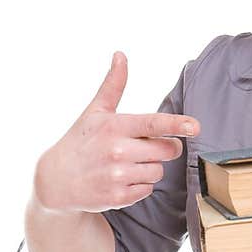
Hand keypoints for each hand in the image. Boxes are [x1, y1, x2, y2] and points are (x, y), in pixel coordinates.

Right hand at [32, 51, 201, 214]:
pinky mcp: (119, 197)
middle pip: (167, 150)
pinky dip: (139, 186)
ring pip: (158, 171)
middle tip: (147, 146)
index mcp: (115, 126)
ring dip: (150, 167)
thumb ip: (113, 85)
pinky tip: (122, 180)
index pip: (153, 123)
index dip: (177, 124)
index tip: (196, 127)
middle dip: (165, 147)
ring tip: (128, 164)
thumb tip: (120, 55)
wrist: (56, 180)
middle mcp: (117, 151)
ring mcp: (118, 176)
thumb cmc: (80, 142)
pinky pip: (148, 190)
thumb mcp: (95, 112)